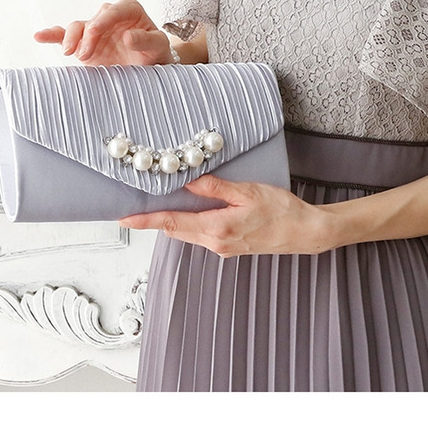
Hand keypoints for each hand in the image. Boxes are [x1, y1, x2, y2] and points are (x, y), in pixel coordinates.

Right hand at [34, 0, 173, 66]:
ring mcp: (95, 28)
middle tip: (84, 55)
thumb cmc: (156, 54)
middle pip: (93, 20)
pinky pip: (65, 35)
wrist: (149, 69)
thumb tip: (127, 36)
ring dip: (72, 39)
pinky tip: (39, 36)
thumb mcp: (157, 47)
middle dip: (88, 36)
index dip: (103, 20)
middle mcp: (109, 15)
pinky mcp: (83, 42)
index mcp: (129, 9)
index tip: (94, 31)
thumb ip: (146, 40)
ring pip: (77, 27)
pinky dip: (52, 35)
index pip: (114, 10)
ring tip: (71, 54)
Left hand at [119, 174, 334, 257]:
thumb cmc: (281, 210)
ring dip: (173, 219)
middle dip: (155, 219)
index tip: (125, 219)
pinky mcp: (229, 246)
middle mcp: (215, 242)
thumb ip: (215, 188)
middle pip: (176, 229)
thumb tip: (187, 181)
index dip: (146, 220)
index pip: (172, 223)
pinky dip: (190, 221)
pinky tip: (193, 208)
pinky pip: (201, 233)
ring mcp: (222, 247)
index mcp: (217, 228)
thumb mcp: (248, 192)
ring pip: (188, 232)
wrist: (303, 232)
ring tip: (160, 202)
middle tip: (135, 206)